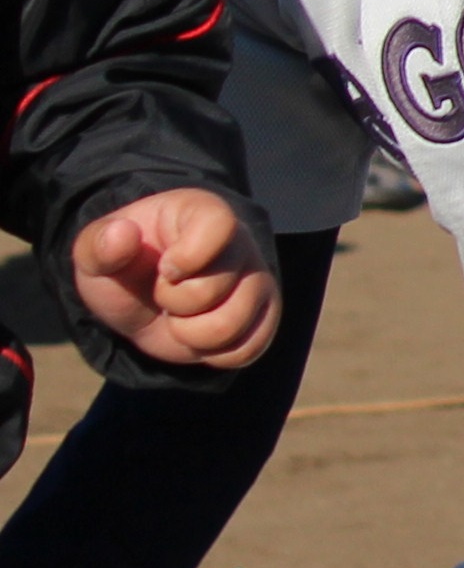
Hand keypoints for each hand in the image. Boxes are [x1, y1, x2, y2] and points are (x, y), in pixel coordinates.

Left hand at [71, 189, 280, 367]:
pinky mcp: (266, 317)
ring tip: (179, 317)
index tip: (163, 268)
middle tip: (163, 294)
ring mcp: (258, 282)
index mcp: (202, 213)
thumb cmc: (123, 268)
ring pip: (230, 326)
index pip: (219, 226)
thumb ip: (99, 244)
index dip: (187, 256)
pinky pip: (246, 350)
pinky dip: (211, 354)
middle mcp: (240, 244)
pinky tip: (198, 335)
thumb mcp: (94, 254)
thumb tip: (122, 232)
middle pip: (212, 289)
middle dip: (172, 304)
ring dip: (189, 334)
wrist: (142, 301)